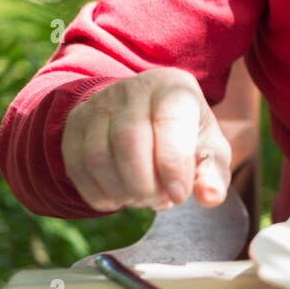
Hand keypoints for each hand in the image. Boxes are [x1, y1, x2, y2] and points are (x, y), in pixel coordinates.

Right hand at [60, 68, 232, 212]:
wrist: (145, 114)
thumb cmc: (184, 135)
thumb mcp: (208, 149)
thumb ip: (214, 173)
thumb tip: (211, 196)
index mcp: (173, 87)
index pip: (169, 121)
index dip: (173, 165)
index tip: (179, 196)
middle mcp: (133, 88)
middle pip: (129, 140)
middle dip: (144, 184)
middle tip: (159, 202)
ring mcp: (99, 103)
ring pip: (98, 155)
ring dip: (121, 191)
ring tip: (142, 200)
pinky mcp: (75, 123)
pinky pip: (76, 165)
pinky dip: (96, 193)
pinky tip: (117, 198)